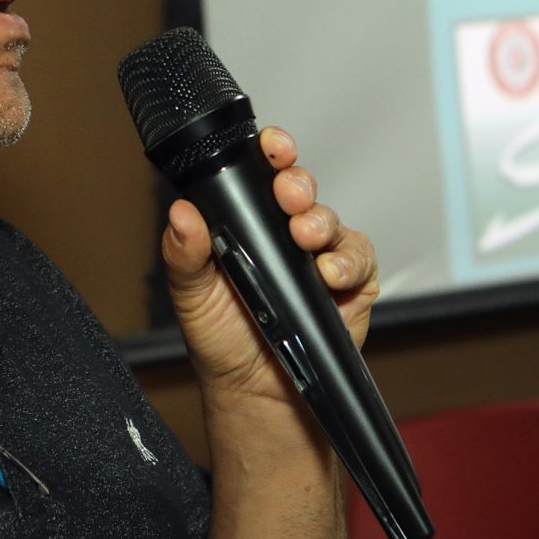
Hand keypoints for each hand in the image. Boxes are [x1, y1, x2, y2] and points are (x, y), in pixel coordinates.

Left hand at [159, 126, 379, 404]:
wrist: (256, 392)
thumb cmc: (222, 339)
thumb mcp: (191, 296)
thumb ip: (184, 255)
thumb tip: (180, 214)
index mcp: (248, 223)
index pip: (262, 175)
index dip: (271, 153)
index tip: (271, 147)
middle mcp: (285, 233)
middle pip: (301, 189)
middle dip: (298, 184)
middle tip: (288, 194)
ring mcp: (320, 256)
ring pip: (330, 220)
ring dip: (320, 222)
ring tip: (305, 237)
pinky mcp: (351, 283)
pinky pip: (359, 257)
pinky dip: (347, 262)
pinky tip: (329, 274)